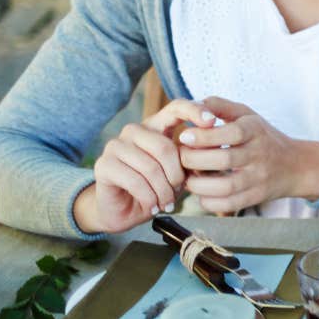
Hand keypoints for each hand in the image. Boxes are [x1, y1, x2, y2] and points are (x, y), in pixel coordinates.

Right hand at [74, 99, 214, 232]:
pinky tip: (153, 206)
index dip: (194, 111)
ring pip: (150, 166)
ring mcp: (116, 145)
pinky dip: (149, 198)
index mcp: (156, 126)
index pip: (176, 107)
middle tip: (178, 193)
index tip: (212, 122)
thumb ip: (193, 158)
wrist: (125, 211)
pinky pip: (135, 181)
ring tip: (166, 203)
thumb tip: (214, 148)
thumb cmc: (158, 188)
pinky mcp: (104, 165)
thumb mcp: (181, 171)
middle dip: (176, 176)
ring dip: (163, 191)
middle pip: (165, 147)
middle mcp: (134, 131)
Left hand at [177, 96, 318, 213]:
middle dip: (194, 159)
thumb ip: (220, 106)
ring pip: (225, 187)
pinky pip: (228, 204)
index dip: (205, 136)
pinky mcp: (255, 197)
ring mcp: (259, 178)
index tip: (184, 136)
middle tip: (181, 157)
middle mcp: (260, 154)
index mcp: (256, 131)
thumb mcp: (247, 115)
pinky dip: (208, 201)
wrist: (295, 166)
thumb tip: (195, 105)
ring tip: (188, 177)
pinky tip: (202, 192)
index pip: (232, 133)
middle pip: (224, 160)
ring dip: (198, 184)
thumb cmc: (263, 137)